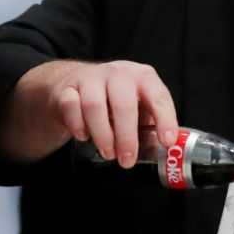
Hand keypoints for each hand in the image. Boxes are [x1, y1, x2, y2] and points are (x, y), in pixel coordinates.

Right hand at [47, 60, 177, 167]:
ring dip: (102, 135)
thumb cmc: (115, 99)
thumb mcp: (139, 105)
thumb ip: (151, 123)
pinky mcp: (67, 88)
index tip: (167, 142)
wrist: (75, 83)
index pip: (159, 97)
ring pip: (94, 106)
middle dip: (127, 137)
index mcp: (143, 77)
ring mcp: (91, 78)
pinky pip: (71, 106)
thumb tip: (165, 151)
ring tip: (108, 153)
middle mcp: (118, 73)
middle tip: (127, 160)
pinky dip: (78, 125)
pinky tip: (84, 137)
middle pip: (124, 105)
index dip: (165, 120)